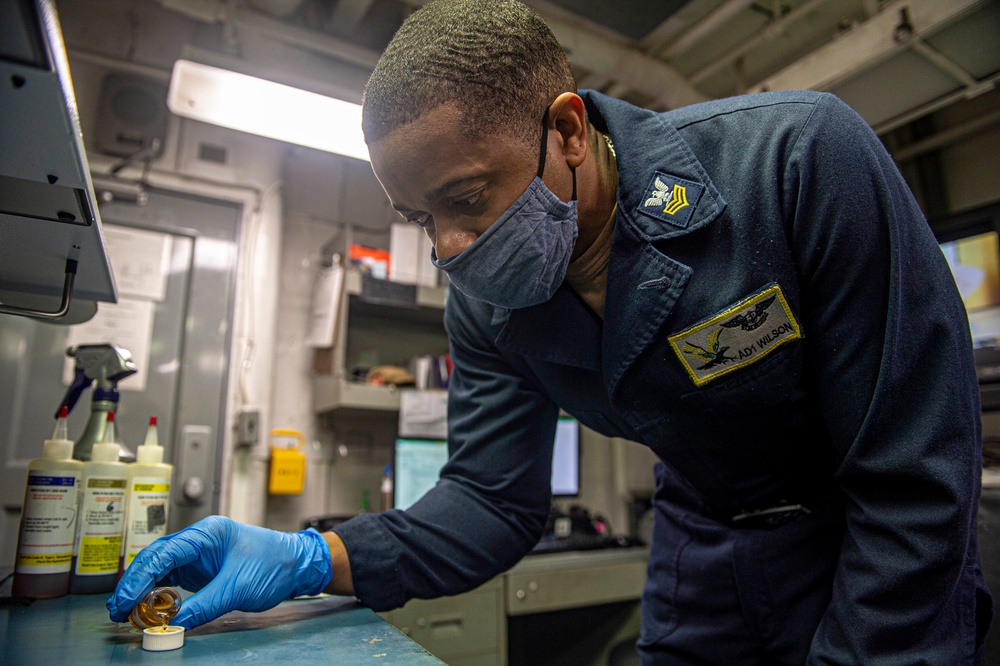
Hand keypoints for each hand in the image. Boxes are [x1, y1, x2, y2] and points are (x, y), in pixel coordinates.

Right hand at [107, 515, 332, 629]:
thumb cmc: (274, 565)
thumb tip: (172, 625)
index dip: (140, 577)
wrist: (296, 564)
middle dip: (133, 583)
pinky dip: (157, 593)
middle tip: (118, 610)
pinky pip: (171, 578)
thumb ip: (204, 606)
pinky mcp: (200, 568)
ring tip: (125, 612)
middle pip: (155, 558)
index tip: (126, 599)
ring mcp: (198, 553)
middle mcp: (199, 540)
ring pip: (159, 568)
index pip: (165, 552)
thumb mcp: (238, 588)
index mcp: (208, 534)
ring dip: (141, 589)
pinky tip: (147, 607)